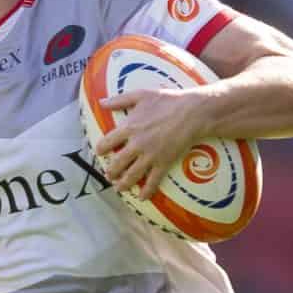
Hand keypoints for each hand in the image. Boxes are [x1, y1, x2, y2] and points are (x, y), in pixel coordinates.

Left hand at [97, 84, 217, 196]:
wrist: (192, 112)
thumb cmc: (168, 101)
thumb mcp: (142, 95)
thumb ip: (119, 100)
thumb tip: (101, 102)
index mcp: (129, 127)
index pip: (107, 142)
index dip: (101, 149)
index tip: (100, 152)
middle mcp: (136, 144)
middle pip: (117, 163)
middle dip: (110, 171)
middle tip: (108, 175)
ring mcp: (150, 156)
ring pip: (131, 175)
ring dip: (123, 184)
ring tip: (118, 188)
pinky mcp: (163, 163)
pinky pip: (153, 181)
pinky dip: (146, 191)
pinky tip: (141, 198)